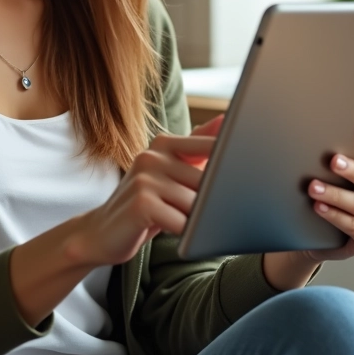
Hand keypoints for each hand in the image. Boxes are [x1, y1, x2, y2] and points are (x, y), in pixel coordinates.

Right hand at [67, 115, 223, 267]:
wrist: (102, 233)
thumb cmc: (145, 205)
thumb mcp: (170, 175)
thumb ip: (196, 149)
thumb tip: (225, 119)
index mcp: (163, 144)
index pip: (211, 146)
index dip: (231, 161)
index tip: (251, 169)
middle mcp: (152, 155)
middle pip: (207, 181)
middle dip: (213, 203)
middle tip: (209, 215)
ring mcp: (145, 178)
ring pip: (197, 204)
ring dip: (197, 222)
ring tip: (185, 227)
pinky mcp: (141, 202)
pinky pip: (182, 221)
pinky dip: (187, 234)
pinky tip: (176, 235)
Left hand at [262, 126, 353, 288]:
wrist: (316, 231)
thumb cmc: (327, 190)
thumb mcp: (333, 169)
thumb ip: (331, 149)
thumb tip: (295, 122)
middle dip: (352, 169)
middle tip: (332, 160)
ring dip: (336, 195)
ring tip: (313, 186)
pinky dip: (335, 216)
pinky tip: (318, 207)